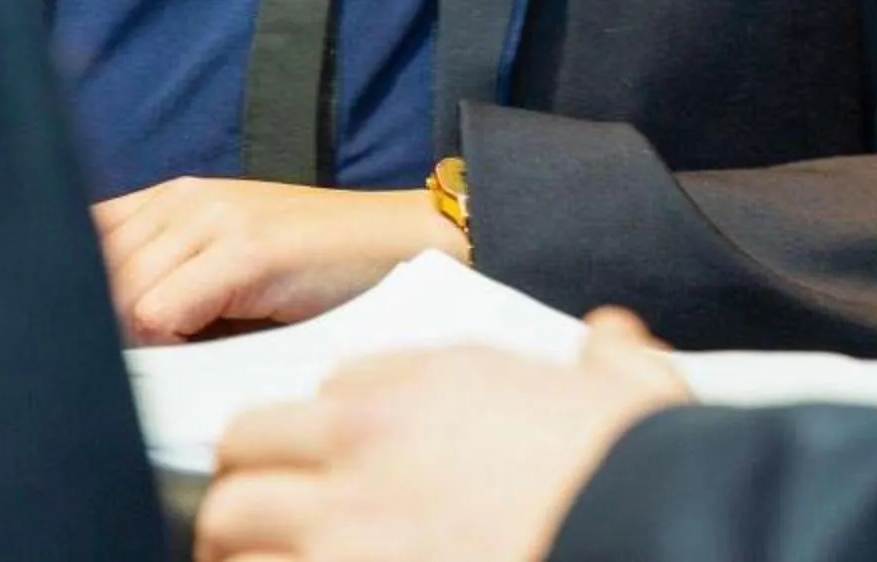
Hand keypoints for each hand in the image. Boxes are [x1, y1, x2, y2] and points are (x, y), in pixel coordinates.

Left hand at [96, 180, 464, 342]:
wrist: (404, 244)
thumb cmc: (317, 269)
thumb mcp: (225, 262)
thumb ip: (164, 278)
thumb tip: (95, 337)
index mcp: (172, 197)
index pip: (74, 240)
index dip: (77, 294)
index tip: (99, 336)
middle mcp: (185, 197)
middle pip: (89, 273)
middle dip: (103, 327)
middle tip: (150, 357)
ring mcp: (216, 217)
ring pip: (119, 297)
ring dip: (138, 342)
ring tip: (183, 355)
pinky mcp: (247, 248)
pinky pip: (158, 313)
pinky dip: (168, 346)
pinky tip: (207, 349)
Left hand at [195, 310, 692, 561]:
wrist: (647, 526)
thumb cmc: (638, 469)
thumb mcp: (635, 389)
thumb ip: (610, 357)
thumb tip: (609, 336)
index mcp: (434, 381)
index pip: (336, 387)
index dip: (342, 426)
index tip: (355, 459)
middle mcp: (370, 439)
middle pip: (250, 441)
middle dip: (256, 478)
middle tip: (276, 516)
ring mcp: (341, 523)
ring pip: (229, 521)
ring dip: (245, 545)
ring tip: (269, 559)